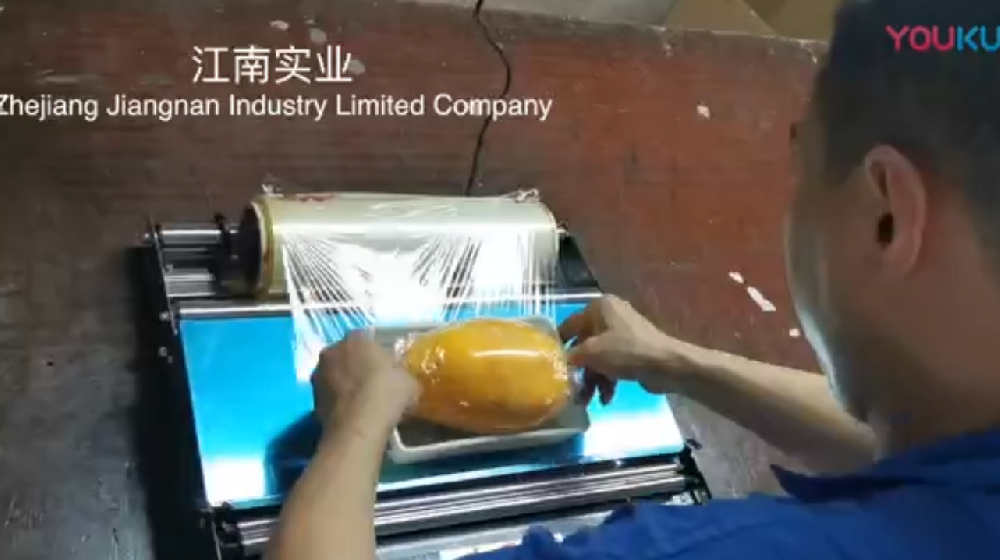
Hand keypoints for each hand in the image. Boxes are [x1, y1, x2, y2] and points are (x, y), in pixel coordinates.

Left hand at [311, 330, 419, 429]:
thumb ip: (401, 374)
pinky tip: (351, 413)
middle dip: (357, 365)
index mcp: (356, 338)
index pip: (367, 339)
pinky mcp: (311, 398)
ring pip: (335, 374)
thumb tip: (399, 379)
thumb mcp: (409, 382)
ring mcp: (318, 374)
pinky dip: (338, 401)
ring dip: (344, 383)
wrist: (358, 427)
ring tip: (361, 401)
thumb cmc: (386, 394)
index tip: (386, 368)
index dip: (377, 354)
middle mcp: (332, 350)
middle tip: (372, 383)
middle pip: (346, 355)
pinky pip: (329, 394)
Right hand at [558, 295, 698, 403]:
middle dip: (579, 371)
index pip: (568, 325)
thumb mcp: (590, 353)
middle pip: (584, 345)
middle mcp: (609, 316)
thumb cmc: (625, 352)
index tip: (547, 365)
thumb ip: (569, 357)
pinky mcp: (632, 351)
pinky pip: (612, 364)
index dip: (558, 346)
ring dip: (592, 380)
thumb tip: (554, 363)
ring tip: (588, 401)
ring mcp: (622, 334)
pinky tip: (606, 398)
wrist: (666, 365)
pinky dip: (607, 380)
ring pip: (598, 358)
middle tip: (570, 389)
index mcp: (598, 308)